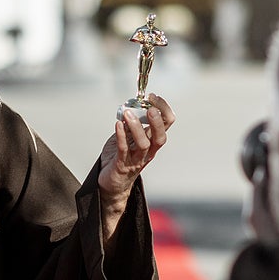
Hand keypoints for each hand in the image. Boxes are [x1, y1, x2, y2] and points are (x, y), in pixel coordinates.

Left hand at [97, 95, 174, 243]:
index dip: (163, 109)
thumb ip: (132, 123)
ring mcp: (136, 160)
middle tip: (150, 107)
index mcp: (153, 142)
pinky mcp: (122, 165)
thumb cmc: (120, 157)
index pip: (167, 124)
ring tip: (127, 114)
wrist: (111, 184)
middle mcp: (149, 151)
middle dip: (157, 121)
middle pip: (160, 136)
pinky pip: (123, 150)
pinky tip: (118, 124)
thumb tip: (131, 105)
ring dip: (136, 127)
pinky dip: (121, 136)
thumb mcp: (129, 137)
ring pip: (143, 144)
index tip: (153, 96)